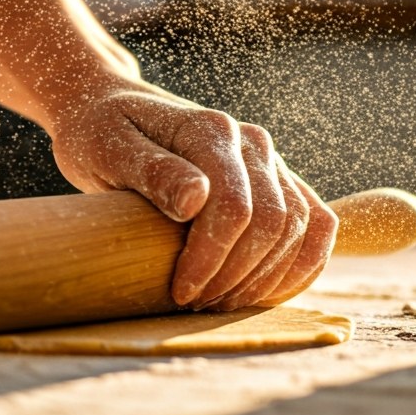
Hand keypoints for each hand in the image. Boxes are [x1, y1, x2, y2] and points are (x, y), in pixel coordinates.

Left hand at [48, 84, 337, 310]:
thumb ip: (152, 171)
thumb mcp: (108, 148)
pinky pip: (316, 222)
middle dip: (238, 276)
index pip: (234, 207)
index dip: (212, 260)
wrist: (108, 109)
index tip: (181, 292)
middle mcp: (252, 142)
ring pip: (299, 227)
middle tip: (197, 305)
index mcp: (211, 131)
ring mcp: (269, 161)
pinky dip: (304, 262)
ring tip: (222, 302)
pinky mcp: (276, 180)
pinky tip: (272, 291)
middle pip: (273, 223)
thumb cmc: (99, 132)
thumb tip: (196, 199)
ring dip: (266, 277)